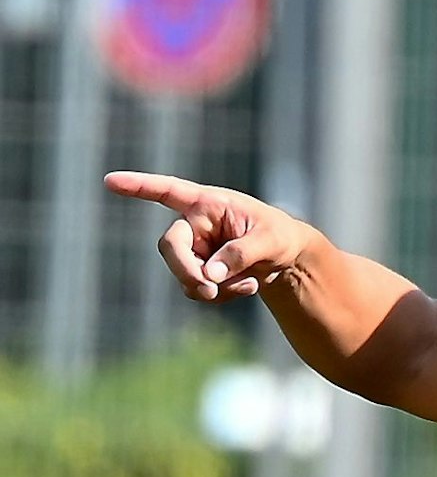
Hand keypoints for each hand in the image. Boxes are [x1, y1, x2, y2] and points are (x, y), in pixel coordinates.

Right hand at [104, 171, 319, 301]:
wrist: (287, 258)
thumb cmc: (279, 236)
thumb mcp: (270, 241)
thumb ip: (241, 253)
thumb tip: (210, 275)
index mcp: (207, 204)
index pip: (168, 191)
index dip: (138, 186)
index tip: (109, 181)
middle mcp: (194, 225)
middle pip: (170, 248)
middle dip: (187, 271)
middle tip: (209, 291)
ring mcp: (194, 250)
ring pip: (184, 275)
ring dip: (215, 287)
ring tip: (249, 282)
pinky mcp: (198, 272)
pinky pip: (197, 290)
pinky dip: (221, 295)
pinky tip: (248, 286)